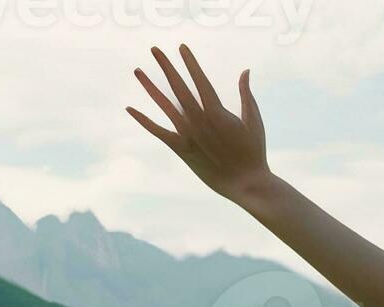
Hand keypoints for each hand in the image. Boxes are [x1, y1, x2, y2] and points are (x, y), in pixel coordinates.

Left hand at [129, 45, 272, 199]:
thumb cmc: (253, 152)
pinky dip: (143, 120)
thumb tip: (245, 71)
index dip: (190, 62)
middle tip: (154, 49)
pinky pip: (158, 131)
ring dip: (149, 87)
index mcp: (217, 112)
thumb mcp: (254, 120)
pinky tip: (130, 108)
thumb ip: (246, 95)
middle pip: (177, 87)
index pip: (199, 80)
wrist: (245, 183)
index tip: (181, 47)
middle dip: (166, 66)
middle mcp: (198, 120)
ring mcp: (187, 135)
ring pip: (164, 105)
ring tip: (137, 70)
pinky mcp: (180, 149)